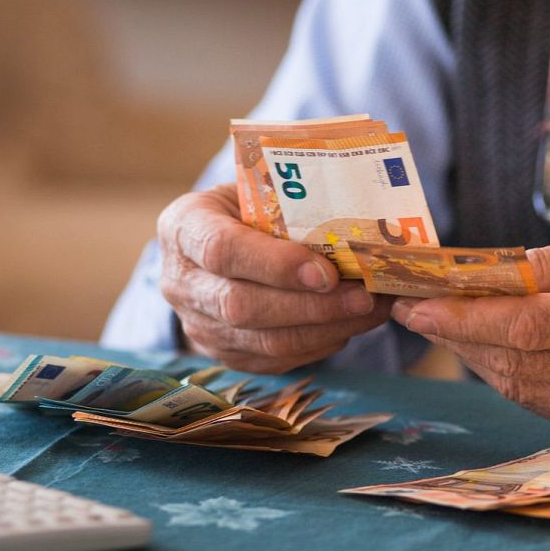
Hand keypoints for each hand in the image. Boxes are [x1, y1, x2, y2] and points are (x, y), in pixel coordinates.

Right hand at [157, 184, 389, 371]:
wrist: (216, 242)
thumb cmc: (244, 207)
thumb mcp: (255, 189)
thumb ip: (290, 204)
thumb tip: (362, 225)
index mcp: (183, 228)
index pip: (220, 250)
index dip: (275, 264)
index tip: (327, 272)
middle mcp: (180, 282)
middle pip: (240, 305)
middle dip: (310, 306)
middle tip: (363, 297)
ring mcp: (198, 324)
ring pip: (263, 341)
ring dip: (324, 329)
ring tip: (369, 311)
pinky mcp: (224, 353)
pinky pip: (273, 361)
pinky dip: (318, 346)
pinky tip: (349, 326)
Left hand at [390, 227, 549, 434]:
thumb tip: (485, 272)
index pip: (526, 326)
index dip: (464, 317)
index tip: (415, 302)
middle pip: (511, 357)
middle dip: (452, 331)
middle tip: (411, 303)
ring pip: (513, 382)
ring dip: (469, 351)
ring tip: (440, 319)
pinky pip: (530, 397)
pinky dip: (500, 369)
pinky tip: (484, 344)